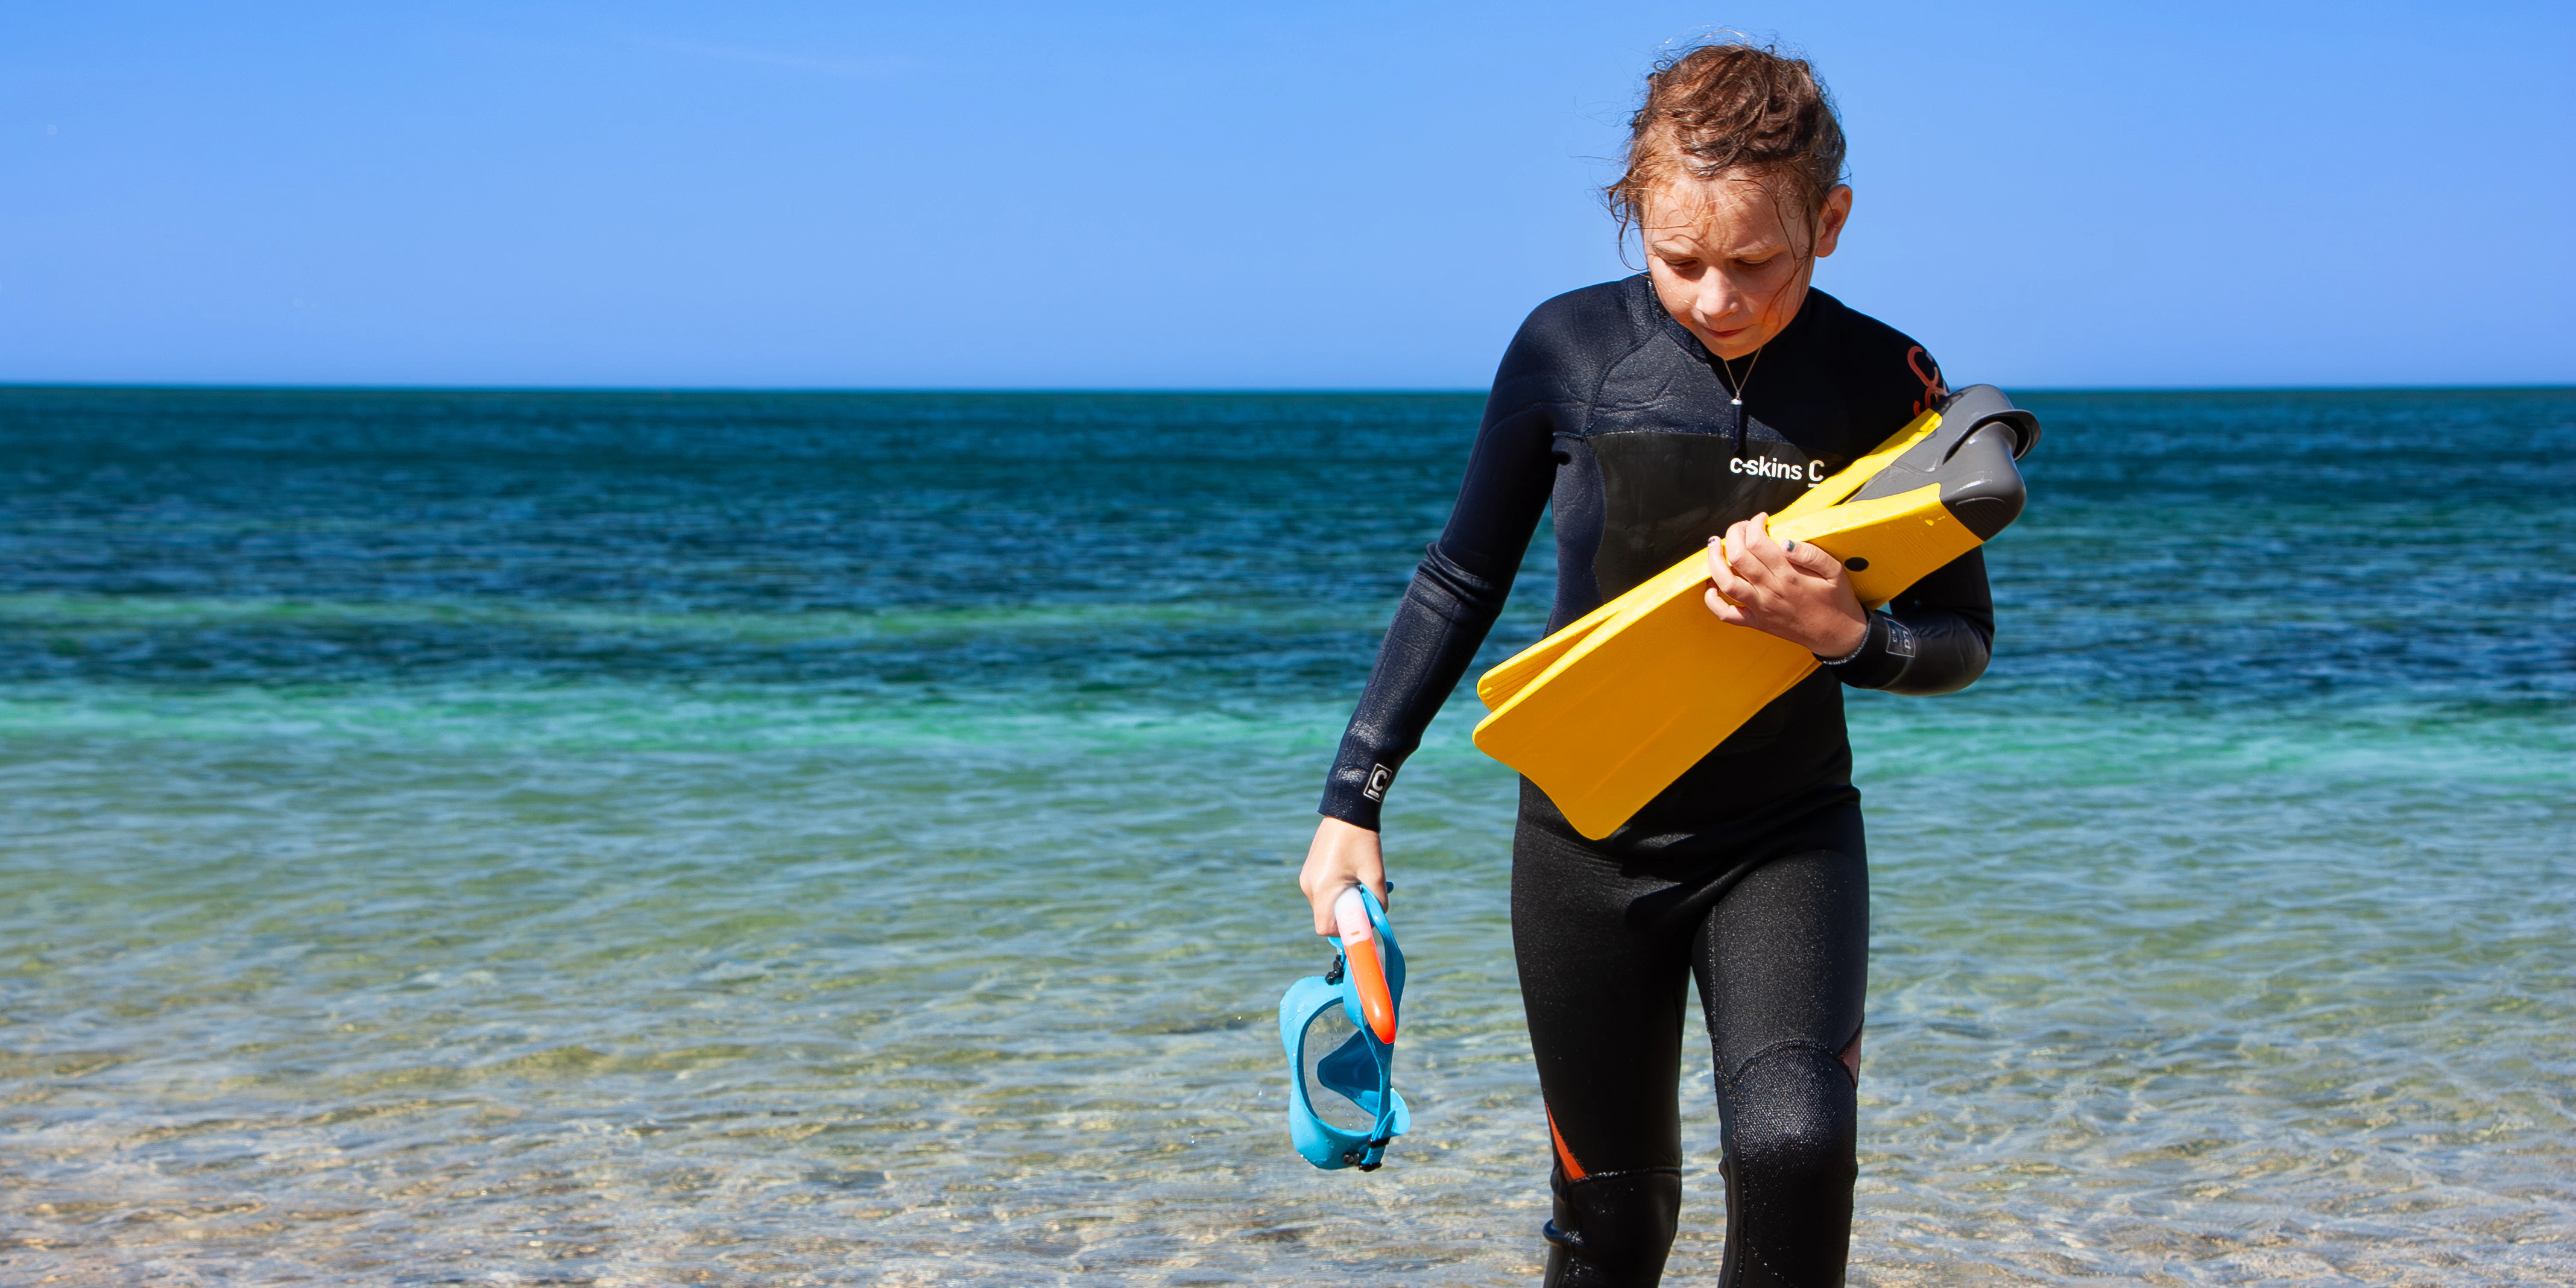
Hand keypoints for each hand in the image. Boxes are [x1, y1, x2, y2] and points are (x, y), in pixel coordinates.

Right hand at [1299, 816, 1387, 935]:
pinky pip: (1322, 891)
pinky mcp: (1309, 870)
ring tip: (1359, 882)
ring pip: (1324, 904)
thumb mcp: (1376, 873)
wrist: (1348, 810)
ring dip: (1342, 902)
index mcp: (1323, 888)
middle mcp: (1309, 885)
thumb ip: (1378, 901)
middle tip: (1365, 899)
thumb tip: (1378, 918)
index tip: (1360, 922)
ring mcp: (1307, 877)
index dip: (1343, 931)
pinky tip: (1350, 874)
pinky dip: (1336, 891)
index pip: (1324, 928)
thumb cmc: (1362, 841)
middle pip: (1325, 917)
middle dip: (1346, 914)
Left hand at [1705, 513, 1868, 656]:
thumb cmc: (1836, 601)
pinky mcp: (1756, 622)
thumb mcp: (1835, 571)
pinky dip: (1712, 602)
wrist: (1836, 635)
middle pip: (1738, 557)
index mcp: (1789, 576)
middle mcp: (1770, 592)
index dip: (1754, 525)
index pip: (1758, 543)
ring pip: (1726, 582)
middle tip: (1740, 527)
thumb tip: (1785, 541)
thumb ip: (1811, 554)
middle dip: (1733, 534)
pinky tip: (1711, 587)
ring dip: (1714, 561)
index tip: (1760, 519)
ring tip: (1714, 546)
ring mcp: (1760, 608)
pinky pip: (1726, 615)